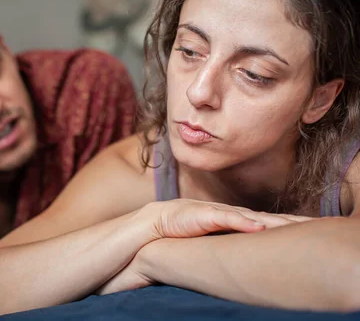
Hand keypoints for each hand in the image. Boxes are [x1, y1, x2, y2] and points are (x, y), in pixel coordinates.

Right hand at [137, 198, 310, 239]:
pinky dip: (245, 222)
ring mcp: (220, 213)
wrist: (157, 222)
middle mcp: (232, 215)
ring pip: (254, 217)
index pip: (269, 223)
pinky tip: (261, 226)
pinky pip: (228, 218)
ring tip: (296, 226)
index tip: (311, 229)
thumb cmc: (185, 231)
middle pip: (269, 218)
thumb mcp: (213, 240)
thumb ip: (230, 242)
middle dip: (293, 222)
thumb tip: (247, 258)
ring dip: (276, 221)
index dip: (290, 225)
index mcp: (236, 222)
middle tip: (315, 225)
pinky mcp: (205, 214)